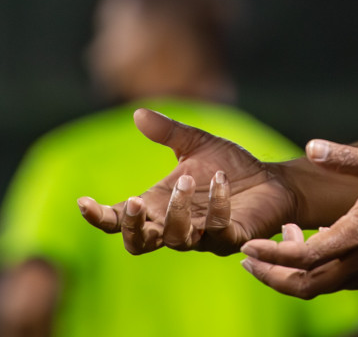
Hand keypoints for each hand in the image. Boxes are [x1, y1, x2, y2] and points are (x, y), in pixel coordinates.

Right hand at [76, 108, 299, 254]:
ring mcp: (202, 236)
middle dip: (132, 226)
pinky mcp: (231, 239)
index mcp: (159, 205)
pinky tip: (221, 180)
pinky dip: (216, 207)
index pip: (120, 220)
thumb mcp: (196, 143)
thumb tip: (137, 113)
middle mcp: (175, 225)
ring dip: (176, 211)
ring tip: (185, 178)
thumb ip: (167, 132)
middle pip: (138, 244)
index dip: (100, 217)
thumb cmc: (231, 166)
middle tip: (135, 201)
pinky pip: (217, 231)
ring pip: (175, 239)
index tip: (83, 203)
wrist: (274, 181)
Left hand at [238, 139, 357, 297]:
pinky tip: (316, 239)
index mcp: (356, 237)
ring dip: (293, 271)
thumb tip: (312, 145)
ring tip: (280, 241)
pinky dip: (317, 269)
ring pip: (320, 287)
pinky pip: (338, 281)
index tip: (246, 246)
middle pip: (303, 287)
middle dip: (271, 276)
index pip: (301, 258)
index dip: (270, 255)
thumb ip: (347, 158)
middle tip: (248, 259)